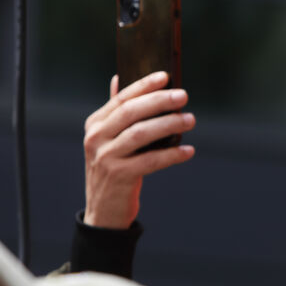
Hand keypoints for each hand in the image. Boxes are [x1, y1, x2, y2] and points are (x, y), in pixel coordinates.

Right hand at [82, 72, 195, 228]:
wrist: (104, 209)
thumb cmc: (114, 167)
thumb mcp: (109, 139)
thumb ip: (115, 111)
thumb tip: (119, 77)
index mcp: (95, 124)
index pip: (121, 98)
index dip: (144, 85)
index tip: (166, 75)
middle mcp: (96, 138)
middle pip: (130, 112)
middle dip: (159, 101)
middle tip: (183, 95)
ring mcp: (105, 157)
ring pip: (140, 134)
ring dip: (169, 125)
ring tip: (190, 120)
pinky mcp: (119, 176)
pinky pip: (150, 161)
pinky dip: (171, 155)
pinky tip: (188, 150)